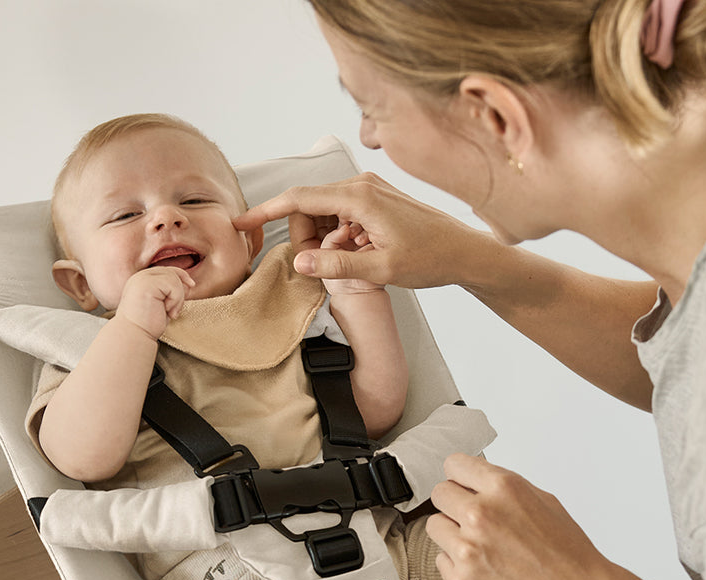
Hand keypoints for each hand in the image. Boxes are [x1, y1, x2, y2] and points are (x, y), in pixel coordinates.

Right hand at [114, 266, 194, 342]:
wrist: (135, 335)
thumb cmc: (148, 325)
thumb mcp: (163, 304)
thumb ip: (171, 292)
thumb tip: (189, 284)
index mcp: (142, 280)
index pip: (166, 270)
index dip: (182, 276)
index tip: (191, 286)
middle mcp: (141, 276)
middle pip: (172, 272)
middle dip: (180, 290)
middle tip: (174, 310)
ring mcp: (143, 278)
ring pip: (174, 278)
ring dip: (178, 298)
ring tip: (169, 312)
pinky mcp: (147, 284)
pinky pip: (173, 285)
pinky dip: (175, 300)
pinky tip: (166, 311)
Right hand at [232, 173, 486, 289]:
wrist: (465, 253)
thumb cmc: (430, 259)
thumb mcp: (381, 269)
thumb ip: (336, 265)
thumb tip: (298, 262)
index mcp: (359, 196)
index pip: (298, 198)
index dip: (265, 211)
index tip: (240, 223)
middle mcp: (362, 185)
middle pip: (310, 206)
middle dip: (304, 235)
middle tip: (320, 267)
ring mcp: (370, 190)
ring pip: (325, 213)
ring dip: (324, 239)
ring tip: (350, 262)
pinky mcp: (377, 200)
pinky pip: (343, 216)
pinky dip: (340, 237)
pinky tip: (360, 255)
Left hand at [426, 453, 609, 579]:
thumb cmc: (568, 554)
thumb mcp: (543, 501)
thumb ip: (503, 488)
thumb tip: (475, 481)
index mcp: (503, 488)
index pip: (454, 465)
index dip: (461, 477)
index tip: (463, 486)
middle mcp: (481, 514)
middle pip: (439, 493)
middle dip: (455, 504)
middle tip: (472, 519)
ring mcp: (467, 549)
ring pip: (435, 526)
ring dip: (452, 533)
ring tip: (480, 546)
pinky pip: (440, 560)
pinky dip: (457, 564)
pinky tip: (484, 568)